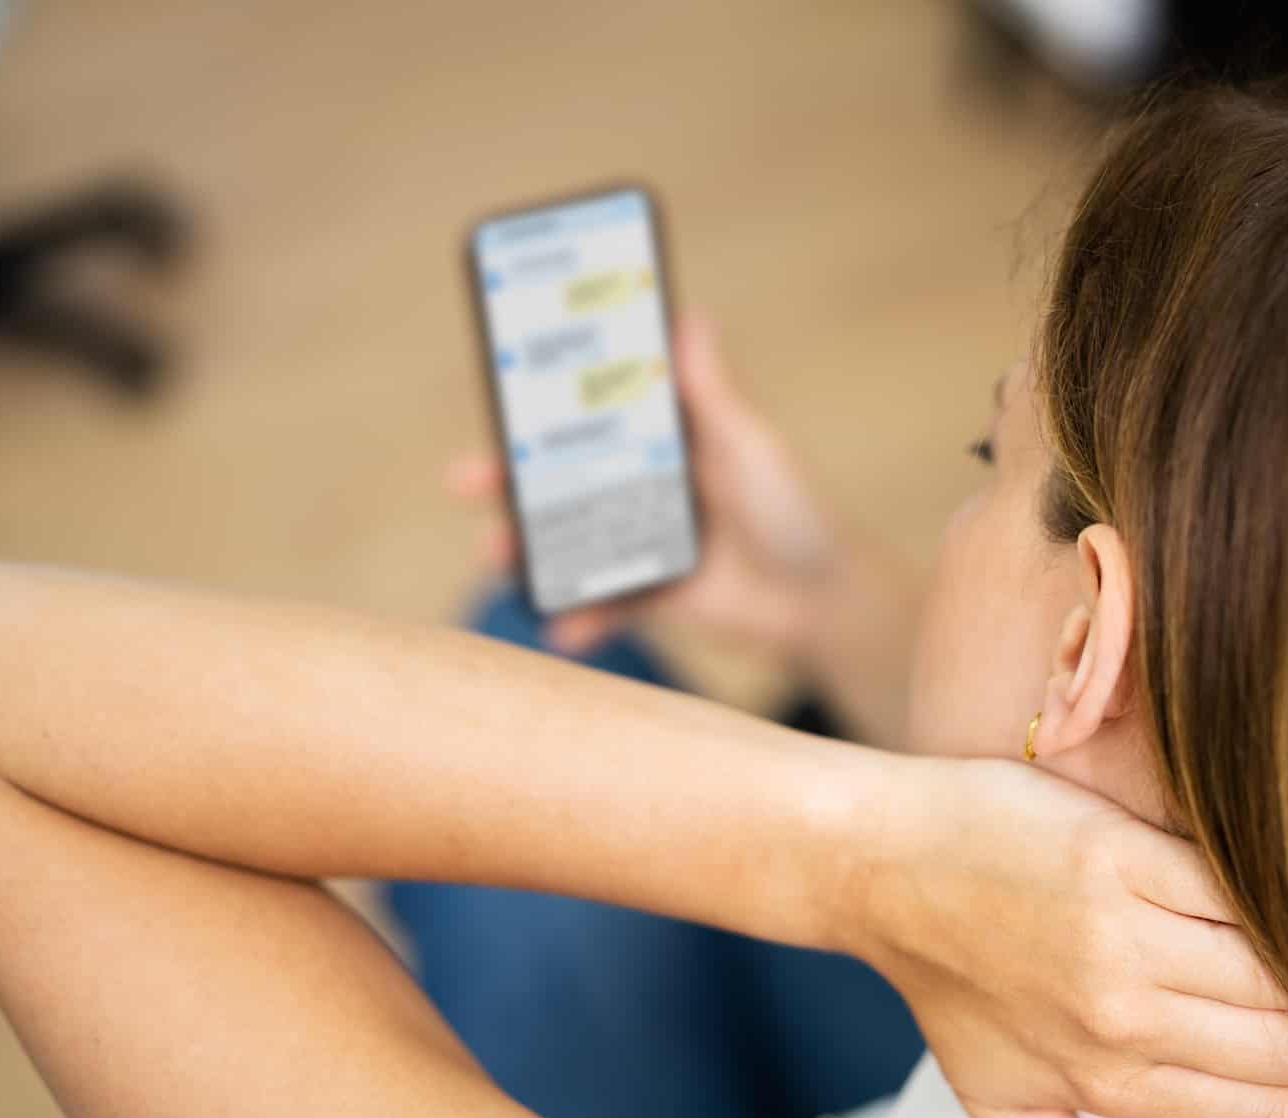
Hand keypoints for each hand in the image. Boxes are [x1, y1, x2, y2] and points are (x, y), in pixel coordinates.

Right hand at [451, 309, 839, 657]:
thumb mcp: (753, 448)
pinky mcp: (647, 598)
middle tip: (463, 477)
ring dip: (523, 551)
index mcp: (656, 442)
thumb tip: (689, 318)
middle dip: (504, 481)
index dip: (537, 406)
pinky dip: (579, 619)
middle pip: (554, 482)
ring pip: (563, 544)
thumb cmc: (795, 511)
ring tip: (495, 555)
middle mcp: (635, 490)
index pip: (585, 417)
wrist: (824, 600)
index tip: (495, 387)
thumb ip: (714, 396)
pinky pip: (601, 608)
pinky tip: (563, 629)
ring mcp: (635, 546)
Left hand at [854, 756, 1287, 1117]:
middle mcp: (1120, 1013)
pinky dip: (1287, 907)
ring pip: (1277, 975)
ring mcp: (1124, 930)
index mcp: (1101, 1078)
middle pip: (1285, 1053)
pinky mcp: (1123, 855)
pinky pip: (1238, 892)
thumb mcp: (990, 1097)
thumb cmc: (943, 979)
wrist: (883, 864)